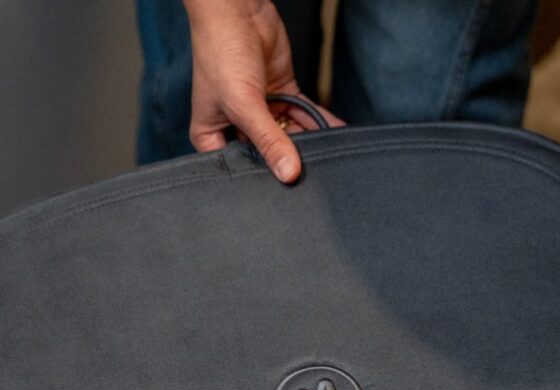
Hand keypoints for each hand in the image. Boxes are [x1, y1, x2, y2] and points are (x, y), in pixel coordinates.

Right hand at [184, 0, 342, 182]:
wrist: (238, 11)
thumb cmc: (220, 51)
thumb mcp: (243, 103)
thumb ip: (268, 139)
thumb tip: (288, 173)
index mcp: (212, 134)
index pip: (237, 167)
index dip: (258, 179)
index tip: (282, 192)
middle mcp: (236, 125)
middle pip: (267, 153)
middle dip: (289, 161)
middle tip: (313, 176)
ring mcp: (262, 111)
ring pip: (290, 136)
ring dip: (310, 143)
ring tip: (330, 157)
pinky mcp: (282, 95)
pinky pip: (304, 116)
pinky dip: (321, 124)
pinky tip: (337, 135)